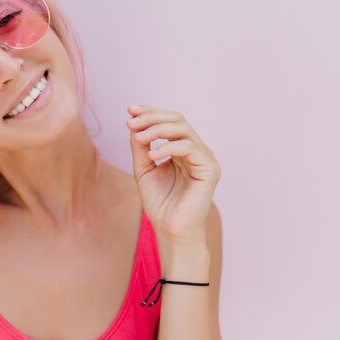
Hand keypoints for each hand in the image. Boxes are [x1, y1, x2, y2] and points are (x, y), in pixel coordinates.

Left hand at [126, 105, 220, 245]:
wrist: (170, 230)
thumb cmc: (159, 203)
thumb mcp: (143, 168)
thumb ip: (140, 146)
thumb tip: (133, 123)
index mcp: (183, 149)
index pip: (170, 121)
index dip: (151, 112)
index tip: (129, 109)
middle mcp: (196, 151)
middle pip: (178, 120)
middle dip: (152, 117)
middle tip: (131, 121)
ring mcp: (205, 159)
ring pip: (183, 130)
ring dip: (156, 129)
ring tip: (137, 137)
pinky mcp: (210, 169)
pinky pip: (188, 148)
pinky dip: (167, 148)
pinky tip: (151, 155)